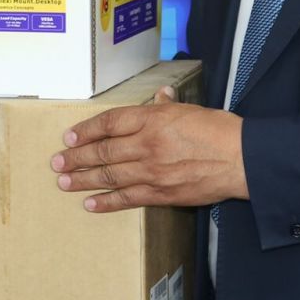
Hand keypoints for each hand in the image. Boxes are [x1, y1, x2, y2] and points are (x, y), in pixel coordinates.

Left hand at [49, 86, 246, 210]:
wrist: (242, 159)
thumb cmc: (219, 130)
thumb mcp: (190, 109)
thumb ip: (167, 106)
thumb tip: (159, 95)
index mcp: (152, 119)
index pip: (109, 123)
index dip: (86, 131)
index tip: (69, 136)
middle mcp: (147, 144)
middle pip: (102, 152)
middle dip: (75, 157)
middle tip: (56, 162)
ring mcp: (152, 171)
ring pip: (109, 176)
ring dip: (82, 179)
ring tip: (63, 181)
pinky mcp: (161, 194)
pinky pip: (127, 199)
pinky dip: (106, 202)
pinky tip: (89, 203)